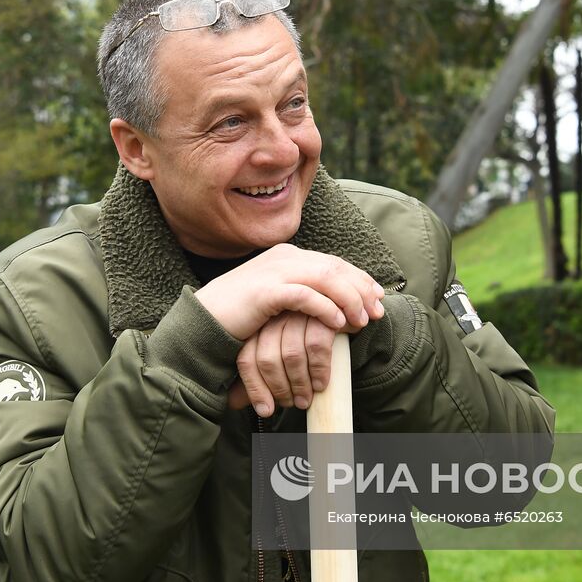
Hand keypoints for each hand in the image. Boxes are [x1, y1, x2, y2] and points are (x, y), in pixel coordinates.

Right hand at [194, 244, 383, 341]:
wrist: (202, 324)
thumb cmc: (241, 317)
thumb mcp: (277, 301)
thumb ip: (302, 295)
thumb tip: (337, 307)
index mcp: (287, 256)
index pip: (334, 262)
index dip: (360, 279)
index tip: (378, 298)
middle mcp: (283, 258)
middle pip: (335, 266)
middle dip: (361, 289)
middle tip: (378, 312)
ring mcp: (273, 271)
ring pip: (325, 278)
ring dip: (349, 299)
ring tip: (362, 321)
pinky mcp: (264, 291)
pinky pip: (304, 295)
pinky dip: (326, 308)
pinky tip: (339, 324)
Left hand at [233, 312, 337, 416]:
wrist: (342, 316)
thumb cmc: (308, 342)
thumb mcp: (280, 358)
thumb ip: (258, 377)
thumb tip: (233, 402)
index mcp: (258, 327)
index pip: (246, 360)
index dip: (254, 389)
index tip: (266, 411)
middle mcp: (274, 317)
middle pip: (267, 359)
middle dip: (281, 389)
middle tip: (293, 404)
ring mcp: (297, 312)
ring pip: (291, 355)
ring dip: (300, 384)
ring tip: (307, 399)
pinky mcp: (321, 313)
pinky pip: (316, 346)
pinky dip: (319, 370)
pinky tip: (321, 384)